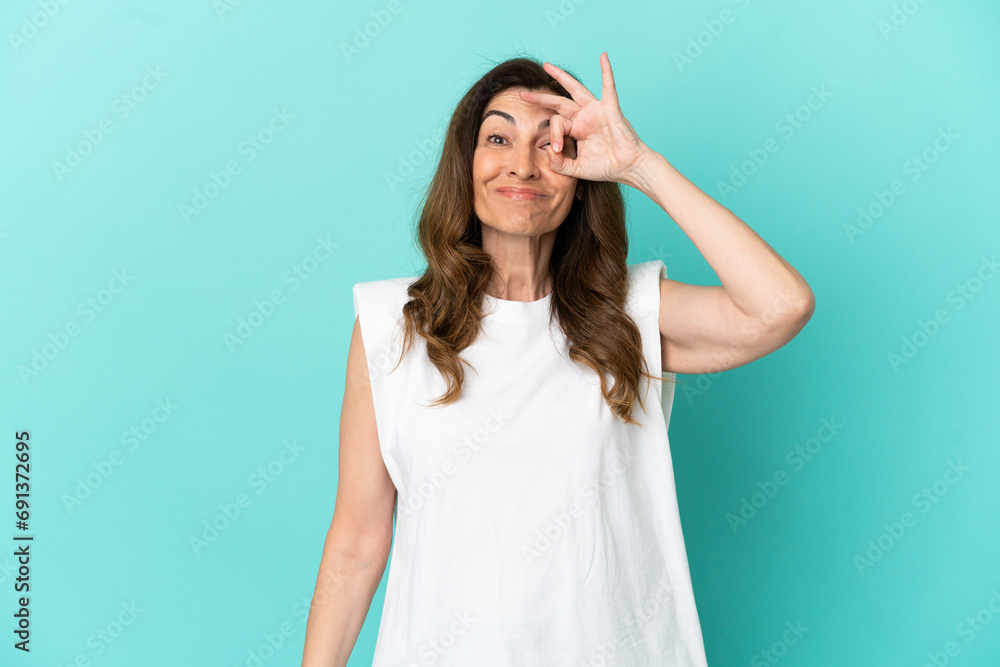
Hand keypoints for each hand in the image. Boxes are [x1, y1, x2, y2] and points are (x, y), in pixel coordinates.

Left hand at [519, 52, 648, 184]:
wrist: (628, 168)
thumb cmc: (605, 167)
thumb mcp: (576, 168)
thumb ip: (559, 164)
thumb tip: (547, 150)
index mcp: (576, 130)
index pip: (556, 124)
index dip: (553, 136)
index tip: (557, 150)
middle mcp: (584, 117)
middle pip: (558, 102)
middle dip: (540, 98)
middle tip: (522, 94)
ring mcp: (596, 111)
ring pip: (575, 89)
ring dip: (561, 77)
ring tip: (547, 66)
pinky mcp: (610, 109)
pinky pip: (608, 87)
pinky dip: (606, 72)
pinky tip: (603, 57)